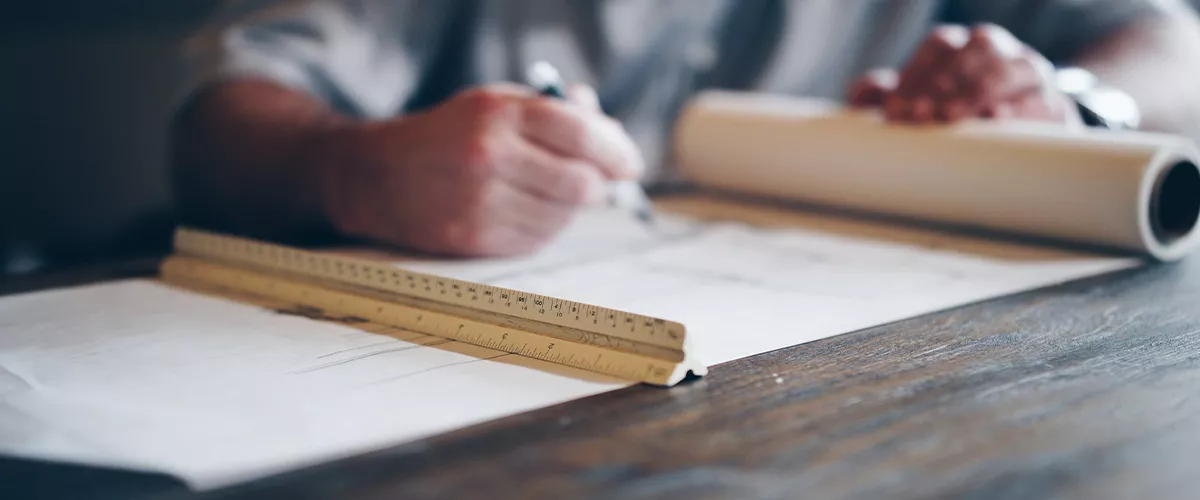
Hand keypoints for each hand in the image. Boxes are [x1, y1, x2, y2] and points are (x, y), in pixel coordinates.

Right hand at [320, 83, 643, 256]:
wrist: (376, 175)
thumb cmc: (447, 136)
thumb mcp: (494, 104)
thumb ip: (553, 112)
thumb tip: (609, 128)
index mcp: (498, 114)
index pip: (581, 134)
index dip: (617, 151)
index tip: (630, 164)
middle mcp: (489, 157)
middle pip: (581, 184)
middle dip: (598, 185)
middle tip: (597, 182)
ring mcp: (480, 202)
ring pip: (563, 217)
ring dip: (569, 208)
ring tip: (548, 192)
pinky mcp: (474, 239)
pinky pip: (537, 241)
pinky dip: (544, 228)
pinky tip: (525, 211)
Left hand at [848, 24, 1081, 126]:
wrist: (1020, 135)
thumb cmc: (955, 116)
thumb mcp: (920, 103)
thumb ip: (889, 95)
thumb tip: (861, 95)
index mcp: (962, 45)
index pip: (940, 46)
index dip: (917, 73)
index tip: (896, 107)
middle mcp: (998, 50)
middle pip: (975, 52)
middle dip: (945, 83)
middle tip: (922, 113)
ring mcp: (1029, 72)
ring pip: (1009, 69)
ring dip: (979, 91)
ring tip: (953, 116)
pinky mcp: (1054, 102)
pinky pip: (1041, 101)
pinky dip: (1020, 110)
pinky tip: (998, 119)